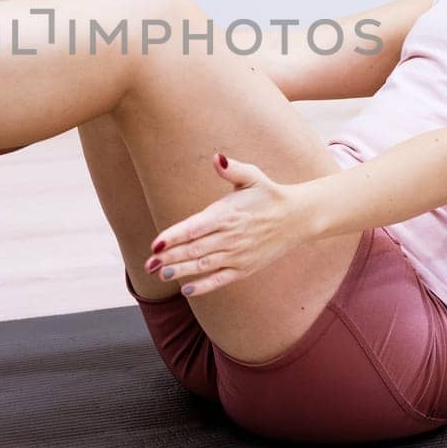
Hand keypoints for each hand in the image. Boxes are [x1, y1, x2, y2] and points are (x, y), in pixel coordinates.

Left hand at [145, 152, 314, 296]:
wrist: (298, 217)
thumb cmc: (269, 194)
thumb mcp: (253, 176)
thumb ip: (232, 169)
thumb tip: (217, 158)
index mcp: (228, 214)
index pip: (195, 228)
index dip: (173, 237)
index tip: (155, 244)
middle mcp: (232, 236)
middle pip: (194, 249)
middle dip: (170, 257)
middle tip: (148, 263)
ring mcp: (239, 255)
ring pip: (204, 265)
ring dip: (181, 271)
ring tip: (161, 274)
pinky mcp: (246, 268)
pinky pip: (221, 279)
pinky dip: (204, 286)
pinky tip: (186, 289)